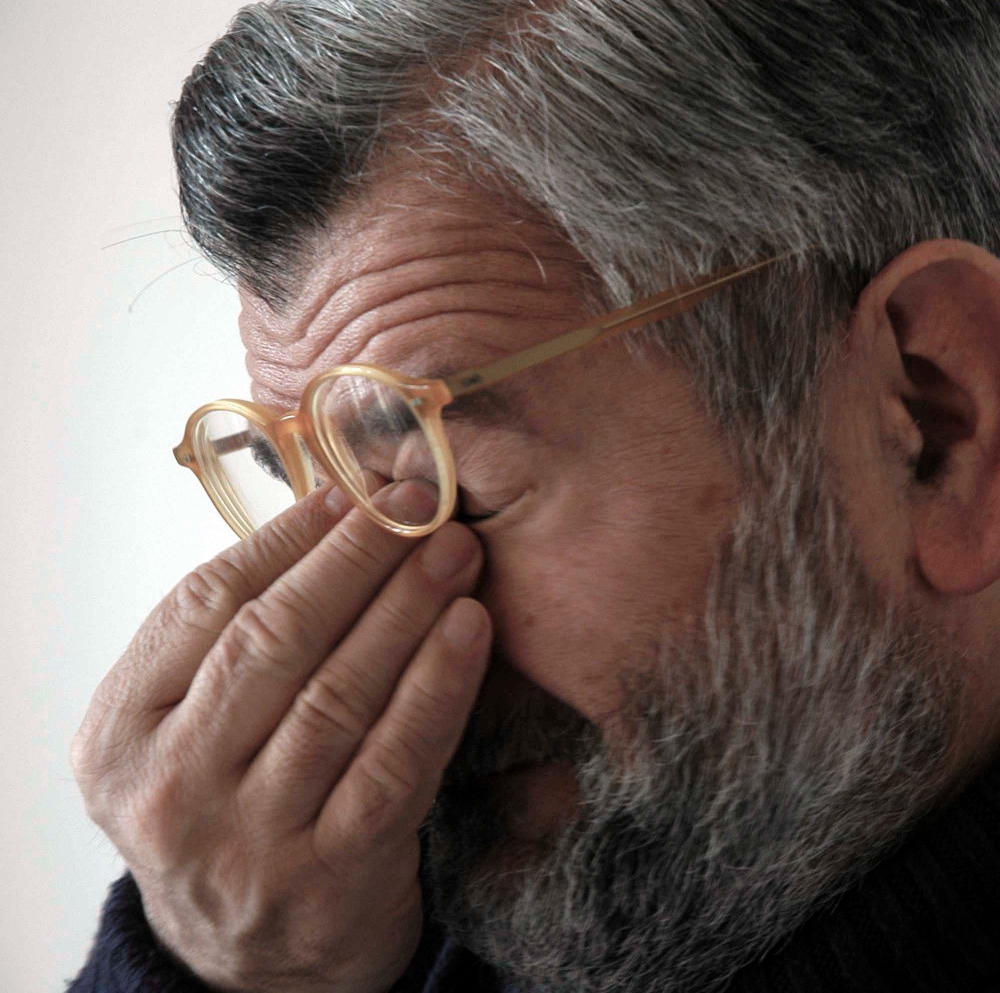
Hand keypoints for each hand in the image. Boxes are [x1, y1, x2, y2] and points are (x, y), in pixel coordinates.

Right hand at [71, 483, 489, 992]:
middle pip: (273, 639)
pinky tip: (468, 631)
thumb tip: (324, 516)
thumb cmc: (227, 808)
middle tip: (415, 506)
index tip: (349, 491)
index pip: (204, 603)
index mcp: (119, 731)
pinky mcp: (328, 878)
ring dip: (405, 609)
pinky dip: (437, 687)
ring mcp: (245, 840)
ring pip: (337, 695)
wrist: (249, 962)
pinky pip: (395, 763)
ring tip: (452, 552)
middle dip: (355, 559)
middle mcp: (169, 787)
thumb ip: (227, 640)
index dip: (285, 538)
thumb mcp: (188, 729)